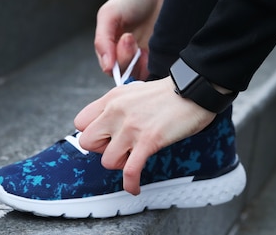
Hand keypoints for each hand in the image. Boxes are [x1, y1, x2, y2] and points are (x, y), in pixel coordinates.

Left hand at [74, 78, 215, 194]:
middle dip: (102, 150)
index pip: (81, 122)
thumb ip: (118, 106)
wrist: (194, 89)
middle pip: (87, 142)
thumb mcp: (134, 91)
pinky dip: (131, 184)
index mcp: (112, 99)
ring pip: (107, 161)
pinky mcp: (148, 141)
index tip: (105, 137)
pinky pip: (130, 171)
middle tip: (118, 147)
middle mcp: (117, 112)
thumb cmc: (169, 92)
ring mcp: (131, 127)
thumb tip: (109, 122)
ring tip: (133, 158)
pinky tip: (135, 187)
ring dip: (120, 164)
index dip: (92, 133)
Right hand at [95, 0, 162, 80]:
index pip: (109, 67)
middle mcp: (126, 55)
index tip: (125, 38)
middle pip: (124, 72)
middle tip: (131, 38)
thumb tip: (107, 66)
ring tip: (142, 44)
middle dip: (127, 57)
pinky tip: (153, 50)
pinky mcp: (158, 58)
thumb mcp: (109, 15)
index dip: (116, 58)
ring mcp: (143, 58)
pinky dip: (154, 66)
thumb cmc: (130, 0)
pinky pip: (155, 71)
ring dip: (140, 62)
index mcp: (110, 47)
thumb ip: (102, 40)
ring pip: (139, 75)